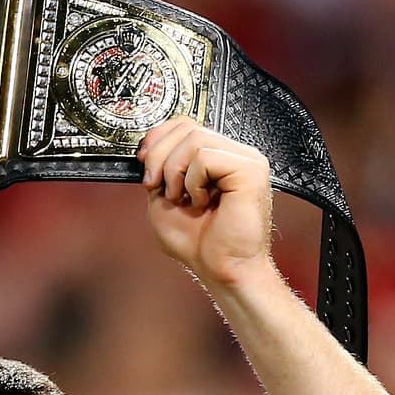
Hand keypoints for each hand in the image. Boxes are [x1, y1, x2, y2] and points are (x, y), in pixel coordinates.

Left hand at [138, 117, 274, 290]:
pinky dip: (193, 182)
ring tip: (183, 199)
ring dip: (175, 172)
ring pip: (195, 139)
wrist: (221, 270)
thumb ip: (158, 172)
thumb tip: (147, 149)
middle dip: (160, 157)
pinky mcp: (250, 170)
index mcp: (217, 158)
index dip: (159, 138)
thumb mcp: (163, 201)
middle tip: (157, 187)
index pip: (186, 124)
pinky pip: (206, 157)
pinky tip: (201, 203)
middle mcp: (234, 154)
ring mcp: (246, 159)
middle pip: (187, 127)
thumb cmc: (200, 244)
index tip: (144, 163)